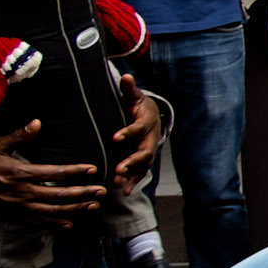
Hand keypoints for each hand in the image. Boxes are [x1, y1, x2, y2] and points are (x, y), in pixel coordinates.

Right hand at [0, 121, 105, 226]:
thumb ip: (20, 136)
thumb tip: (37, 123)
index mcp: (19, 172)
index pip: (54, 172)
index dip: (75, 171)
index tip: (92, 170)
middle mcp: (21, 191)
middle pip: (58, 194)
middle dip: (82, 193)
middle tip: (102, 191)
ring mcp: (18, 206)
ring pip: (52, 211)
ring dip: (74, 210)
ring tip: (93, 206)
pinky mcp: (13, 215)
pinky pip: (37, 222)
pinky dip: (54, 224)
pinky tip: (69, 224)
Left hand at [112, 74, 160, 194]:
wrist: (152, 116)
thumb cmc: (139, 105)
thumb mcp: (135, 96)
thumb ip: (129, 88)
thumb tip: (126, 76)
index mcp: (147, 121)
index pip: (138, 128)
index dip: (128, 133)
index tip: (115, 138)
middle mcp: (151, 138)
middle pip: (144, 152)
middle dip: (132, 162)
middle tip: (118, 169)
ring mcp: (149, 149)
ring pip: (143, 165)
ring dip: (132, 175)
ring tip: (118, 182)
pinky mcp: (145, 158)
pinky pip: (141, 172)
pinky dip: (134, 182)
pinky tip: (124, 191)